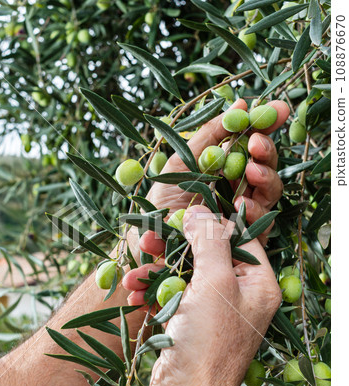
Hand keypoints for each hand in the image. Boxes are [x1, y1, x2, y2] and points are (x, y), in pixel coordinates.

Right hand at [124, 205, 281, 385]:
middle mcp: (239, 292)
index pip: (240, 237)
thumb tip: (200, 210)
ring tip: (131, 274)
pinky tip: (132, 291)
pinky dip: (152, 291)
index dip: (214, 221)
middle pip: (207, 252)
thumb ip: (210, 240)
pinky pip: (172, 292)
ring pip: (184, 272)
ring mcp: (213, 306)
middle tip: (149, 236)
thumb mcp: (215, 281)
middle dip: (174, 246)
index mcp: (258, 282)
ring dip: (156, 270)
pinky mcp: (190, 318)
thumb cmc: (208, 339)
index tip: (187, 210)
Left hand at [146, 99, 288, 245]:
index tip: (279, 108)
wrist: (151, 235)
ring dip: (265, 177)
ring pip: (270, 190)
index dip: (268, 125)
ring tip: (252, 172)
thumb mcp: (182, 160)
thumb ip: (209, 134)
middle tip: (257, 143)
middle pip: (266, 165)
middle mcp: (238, 186)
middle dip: (267, 150)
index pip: (253, 142)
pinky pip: (261, 221)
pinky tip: (240, 206)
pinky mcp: (245, 235)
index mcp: (225, 166)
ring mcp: (244, 210)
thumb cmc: (163, 197)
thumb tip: (240, 103)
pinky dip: (254, 210)